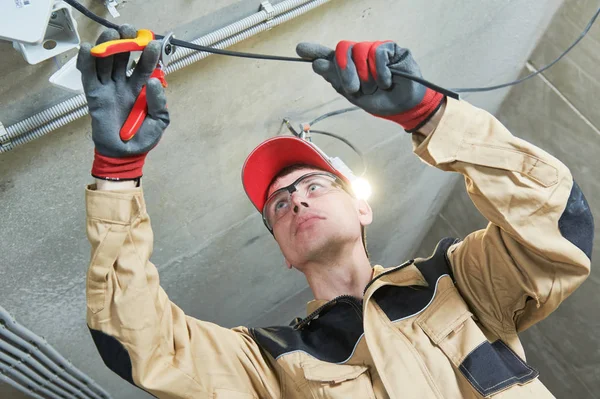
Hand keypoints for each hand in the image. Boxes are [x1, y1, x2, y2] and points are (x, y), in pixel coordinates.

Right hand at [77, 25, 169, 179]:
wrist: (125, 154)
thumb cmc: (142, 138)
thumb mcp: (159, 120)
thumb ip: (158, 102)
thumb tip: (153, 82)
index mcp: (141, 88)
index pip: (144, 66)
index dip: (148, 55)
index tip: (152, 43)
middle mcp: (124, 84)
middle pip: (123, 58)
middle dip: (126, 42)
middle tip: (130, 31)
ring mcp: (108, 88)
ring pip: (106, 61)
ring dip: (107, 45)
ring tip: (112, 33)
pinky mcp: (94, 95)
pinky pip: (88, 75)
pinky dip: (85, 61)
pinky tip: (87, 48)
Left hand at [296, 41, 444, 131]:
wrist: (404, 107)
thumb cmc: (380, 101)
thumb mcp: (354, 95)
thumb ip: (336, 79)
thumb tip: (317, 64)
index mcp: (349, 67)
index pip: (330, 55)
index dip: (315, 51)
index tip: (300, 49)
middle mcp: (360, 55)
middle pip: (343, 48)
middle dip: (345, 70)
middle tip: (353, 88)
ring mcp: (375, 50)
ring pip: (360, 50)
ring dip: (366, 75)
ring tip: (375, 87)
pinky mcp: (392, 49)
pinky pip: (378, 53)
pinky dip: (381, 72)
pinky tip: (387, 82)